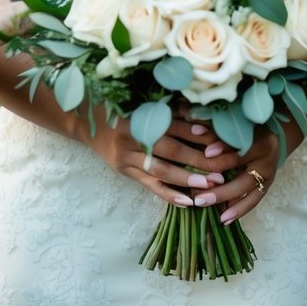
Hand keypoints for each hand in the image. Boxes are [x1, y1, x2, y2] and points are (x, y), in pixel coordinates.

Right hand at [84, 107, 284, 218]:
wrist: (86, 120)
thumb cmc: (120, 107)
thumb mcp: (142, 103)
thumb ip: (170, 110)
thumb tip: (201, 118)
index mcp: (138, 113)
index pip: (171, 125)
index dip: (193, 132)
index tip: (216, 140)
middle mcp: (131, 136)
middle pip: (168, 149)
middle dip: (196, 159)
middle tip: (220, 169)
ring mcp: (125, 156)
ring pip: (159, 171)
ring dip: (186, 179)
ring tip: (209, 187)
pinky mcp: (124, 171)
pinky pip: (148, 185)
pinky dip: (168, 194)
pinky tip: (186, 202)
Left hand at [186, 119, 285, 222]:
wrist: (272, 135)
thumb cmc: (246, 127)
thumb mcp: (235, 124)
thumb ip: (216, 128)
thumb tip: (193, 126)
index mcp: (260, 139)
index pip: (241, 147)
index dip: (224, 149)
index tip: (205, 153)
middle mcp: (267, 159)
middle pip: (242, 175)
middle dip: (219, 186)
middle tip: (197, 195)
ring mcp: (268, 175)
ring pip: (246, 191)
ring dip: (223, 199)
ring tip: (202, 204)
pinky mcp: (267, 186)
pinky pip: (253, 201)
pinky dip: (239, 211)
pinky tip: (223, 219)